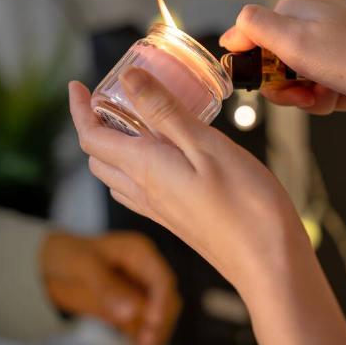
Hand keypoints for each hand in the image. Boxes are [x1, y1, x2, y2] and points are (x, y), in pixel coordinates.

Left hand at [40, 230, 180, 344]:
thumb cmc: (67, 255)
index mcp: (139, 253)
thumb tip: (129, 313)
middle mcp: (144, 271)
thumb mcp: (82, 265)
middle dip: (159, 321)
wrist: (48, 266)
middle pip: (166, 299)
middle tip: (146, 342)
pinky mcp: (128, 308)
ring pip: (158, 316)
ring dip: (154, 334)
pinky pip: (142, 326)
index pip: (161, 279)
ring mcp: (137, 290)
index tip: (153, 322)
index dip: (161, 300)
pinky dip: (142, 340)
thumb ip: (106, 287)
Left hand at [67, 70, 309, 292]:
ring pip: (117, 176)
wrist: (269, 265)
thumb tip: (128, 79)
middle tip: (110, 99)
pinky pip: (139, 191)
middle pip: (99, 157)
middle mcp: (144, 192)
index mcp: (144, 168)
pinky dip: (136, 166)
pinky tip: (164, 156)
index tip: (77, 86)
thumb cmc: (246, 205)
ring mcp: (160, 210)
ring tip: (135, 122)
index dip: (79, 109)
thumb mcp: (206, 145)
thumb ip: (165, 112)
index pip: (91, 137)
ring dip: (113, 147)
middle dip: (94, 126)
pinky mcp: (177, 221)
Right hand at [220, 0, 345, 143]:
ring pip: (308, 79)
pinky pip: (333, 82)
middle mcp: (312, 16)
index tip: (285, 90)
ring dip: (322, 98)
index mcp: (292, 8)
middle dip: (298, 91)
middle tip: (317, 96)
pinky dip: (342, 95)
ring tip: (344, 96)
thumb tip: (229, 32)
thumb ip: (254, 29)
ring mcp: (335, 34)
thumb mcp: (295, 41)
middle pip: (281, 67)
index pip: (253, 46)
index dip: (264, 77)